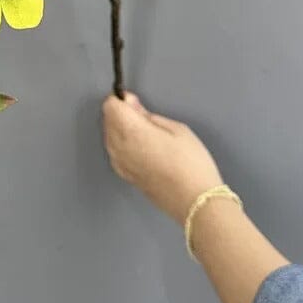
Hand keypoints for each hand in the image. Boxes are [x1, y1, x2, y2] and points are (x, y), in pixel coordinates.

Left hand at [101, 92, 223, 224]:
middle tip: (146, 118)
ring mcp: (118, 163)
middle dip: (121, 113)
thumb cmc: (191, 162)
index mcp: (130, 131)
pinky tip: (143, 149)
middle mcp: (117, 146)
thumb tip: (131, 105)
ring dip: (121, 128)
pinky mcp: (123, 175)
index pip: (109, 105)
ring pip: (109, 135)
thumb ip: (148, 115)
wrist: (194, 203)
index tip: (137, 104)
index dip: (122, 100)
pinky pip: (114, 151)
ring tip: (148, 135)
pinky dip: (122, 144)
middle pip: (107, 119)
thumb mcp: (177, 129)